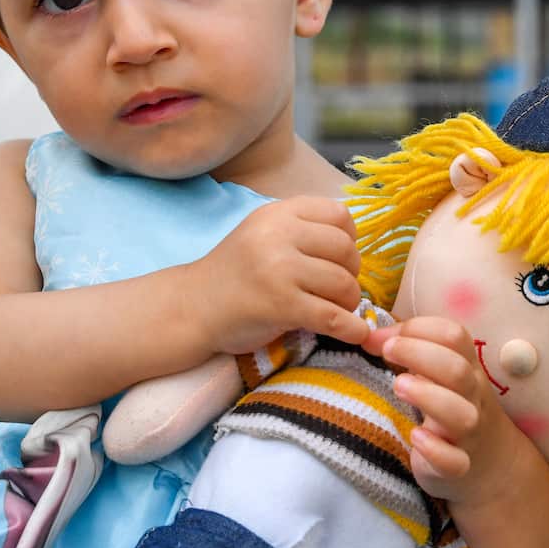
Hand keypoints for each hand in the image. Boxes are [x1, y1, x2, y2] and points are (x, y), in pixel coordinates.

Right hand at [187, 196, 365, 354]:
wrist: (193, 307)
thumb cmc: (235, 272)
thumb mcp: (264, 233)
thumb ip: (302, 229)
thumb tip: (354, 244)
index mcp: (278, 214)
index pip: (339, 214)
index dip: (350, 238)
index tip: (340, 258)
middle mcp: (278, 236)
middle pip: (346, 249)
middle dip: (351, 272)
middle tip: (338, 288)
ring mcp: (279, 270)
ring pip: (344, 284)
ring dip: (349, 302)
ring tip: (337, 309)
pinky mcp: (281, 306)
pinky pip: (333, 317)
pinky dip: (352, 329)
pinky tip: (355, 333)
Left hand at [364, 316, 528, 506]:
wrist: (491, 463)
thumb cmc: (451, 404)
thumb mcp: (436, 373)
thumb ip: (406, 349)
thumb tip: (369, 335)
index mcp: (467, 366)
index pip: (454, 336)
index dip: (421, 329)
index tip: (388, 338)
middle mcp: (472, 396)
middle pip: (457, 369)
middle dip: (419, 354)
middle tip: (387, 353)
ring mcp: (468, 433)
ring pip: (461, 415)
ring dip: (427, 397)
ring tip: (398, 386)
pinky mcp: (458, 466)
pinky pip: (454, 462)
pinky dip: (435, 450)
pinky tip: (415, 437)